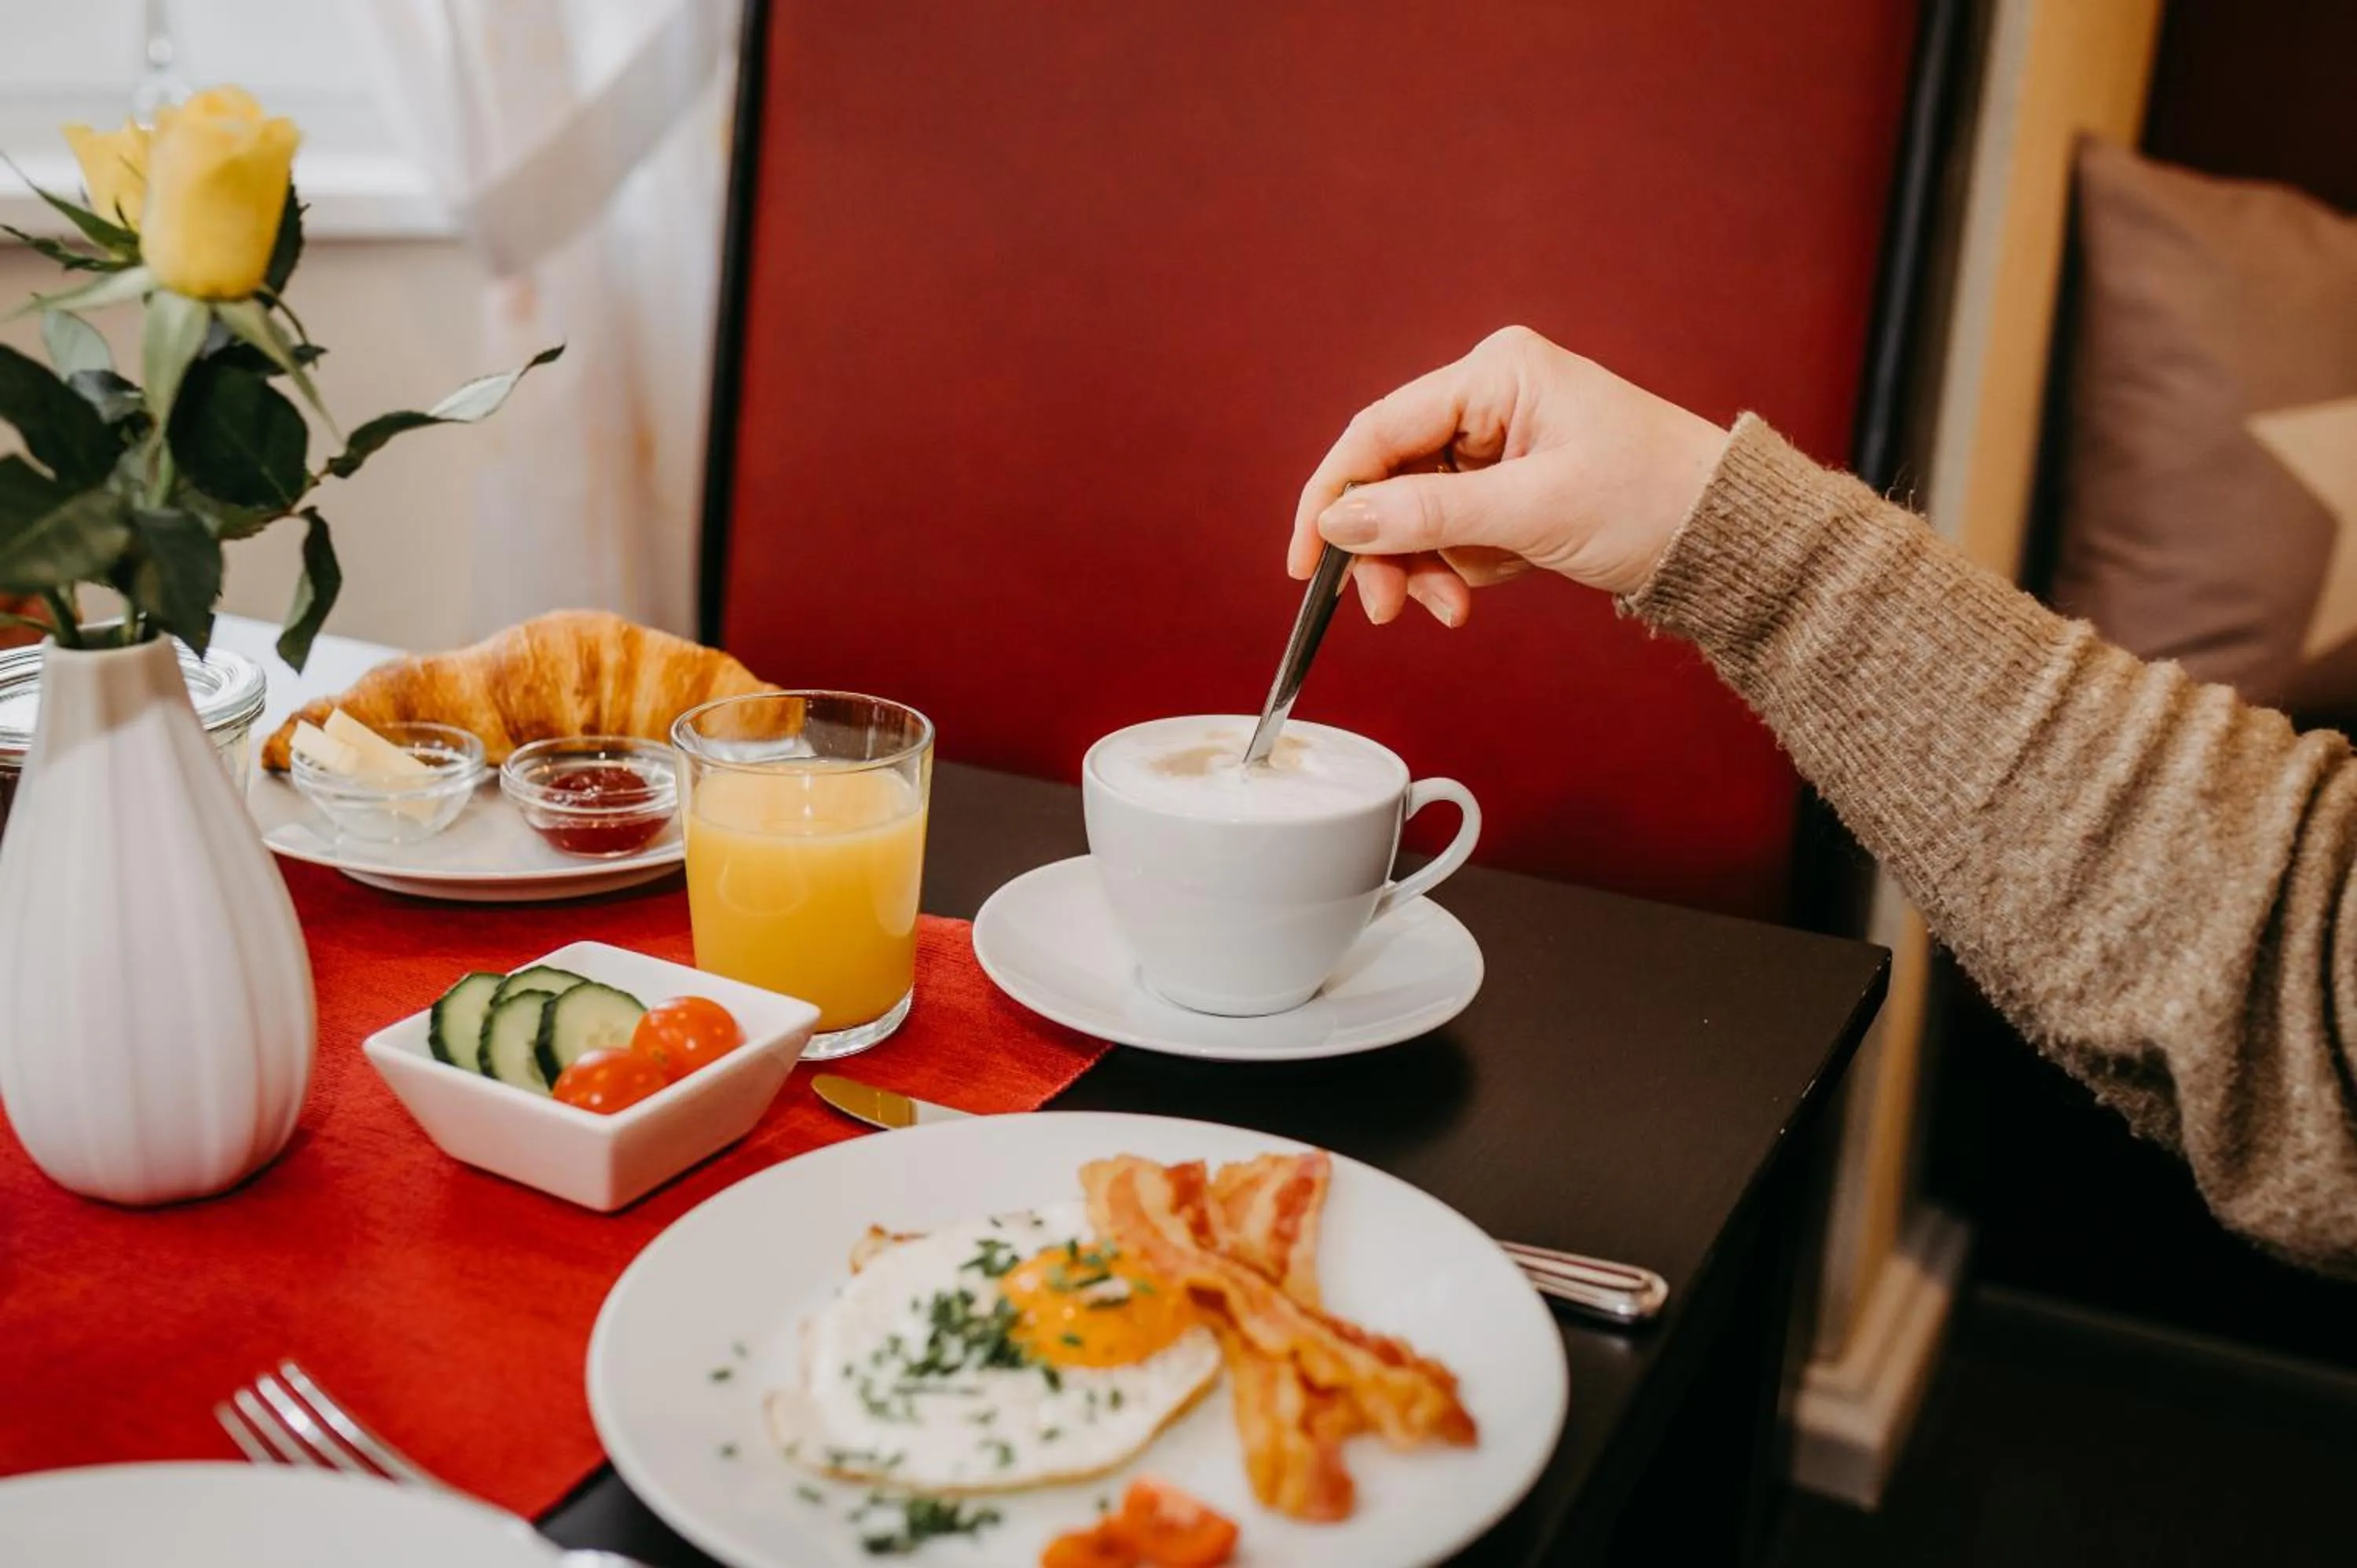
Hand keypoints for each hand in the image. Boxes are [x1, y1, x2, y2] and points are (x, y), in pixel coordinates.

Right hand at [1289, 326, 1729, 624]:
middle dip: (1388, 549)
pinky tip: (1489, 585)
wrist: (1728, 536)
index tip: (1306, 561)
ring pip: (1417, 513)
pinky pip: (1453, 530)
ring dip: (1425, 568)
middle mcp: (1490, 399)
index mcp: (1495, 374)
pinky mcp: (1513, 484)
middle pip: (1392, 477)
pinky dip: (1458, 568)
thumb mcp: (1531, 511)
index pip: (1378, 431)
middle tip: (1389, 609)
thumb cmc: (1653, 500)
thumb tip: (1341, 520)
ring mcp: (1501, 442)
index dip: (1332, 496)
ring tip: (1454, 609)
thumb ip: (1427, 516)